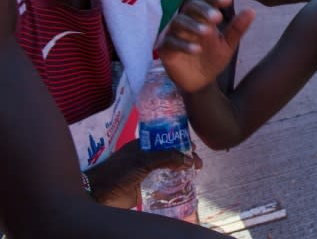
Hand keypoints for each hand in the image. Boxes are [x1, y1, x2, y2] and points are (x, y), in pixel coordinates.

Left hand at [85, 139, 200, 208]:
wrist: (98, 195)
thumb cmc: (117, 172)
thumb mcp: (142, 161)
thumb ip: (165, 158)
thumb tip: (189, 159)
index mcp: (145, 145)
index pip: (167, 139)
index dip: (182, 142)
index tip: (195, 148)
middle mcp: (148, 158)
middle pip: (172, 155)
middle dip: (186, 157)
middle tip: (198, 164)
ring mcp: (148, 173)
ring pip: (170, 170)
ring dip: (183, 171)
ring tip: (195, 174)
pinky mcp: (147, 188)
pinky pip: (165, 185)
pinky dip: (176, 185)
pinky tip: (186, 186)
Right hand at [158, 0, 254, 92]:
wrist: (201, 82)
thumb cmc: (213, 58)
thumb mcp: (228, 44)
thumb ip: (237, 29)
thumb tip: (252, 10)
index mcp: (202, 17)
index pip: (206, 0)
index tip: (227, 0)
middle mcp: (187, 21)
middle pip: (190, 6)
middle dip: (204, 10)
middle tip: (218, 17)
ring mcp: (174, 33)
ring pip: (178, 22)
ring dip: (193, 25)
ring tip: (207, 32)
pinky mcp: (165, 48)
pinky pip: (171, 42)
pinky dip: (183, 44)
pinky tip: (196, 49)